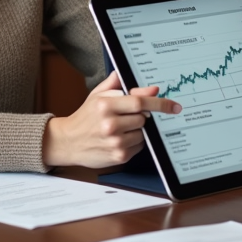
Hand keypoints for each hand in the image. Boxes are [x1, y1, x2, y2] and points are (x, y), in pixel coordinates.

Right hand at [42, 72, 180, 167]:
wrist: (68, 141)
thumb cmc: (85, 116)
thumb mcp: (98, 94)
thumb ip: (121, 85)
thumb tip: (148, 87)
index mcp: (105, 105)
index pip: (140, 102)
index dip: (159, 103)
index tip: (173, 105)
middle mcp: (110, 124)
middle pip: (143, 118)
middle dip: (141, 116)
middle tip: (127, 116)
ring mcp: (115, 142)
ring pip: (142, 132)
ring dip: (137, 129)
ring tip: (120, 128)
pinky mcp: (119, 156)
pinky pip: (139, 145)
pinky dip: (134, 141)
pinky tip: (119, 138)